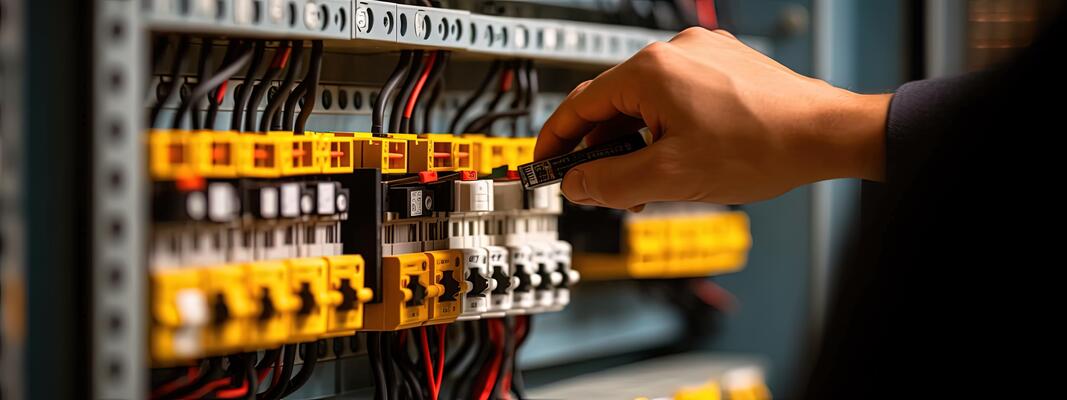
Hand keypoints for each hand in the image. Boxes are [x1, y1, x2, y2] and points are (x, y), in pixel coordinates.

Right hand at [535, 27, 890, 208]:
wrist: (826, 136)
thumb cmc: (761, 146)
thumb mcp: (669, 177)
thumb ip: (610, 184)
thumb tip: (577, 186)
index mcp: (650, 71)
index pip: (579, 105)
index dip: (555, 141)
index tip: (543, 164)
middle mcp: (673, 52)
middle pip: (612, 104)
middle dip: (602, 150)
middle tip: (599, 188)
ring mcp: (701, 55)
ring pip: (645, 103)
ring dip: (636, 144)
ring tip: (647, 184)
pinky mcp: (722, 66)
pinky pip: (675, 97)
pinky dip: (665, 130)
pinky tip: (677, 161)